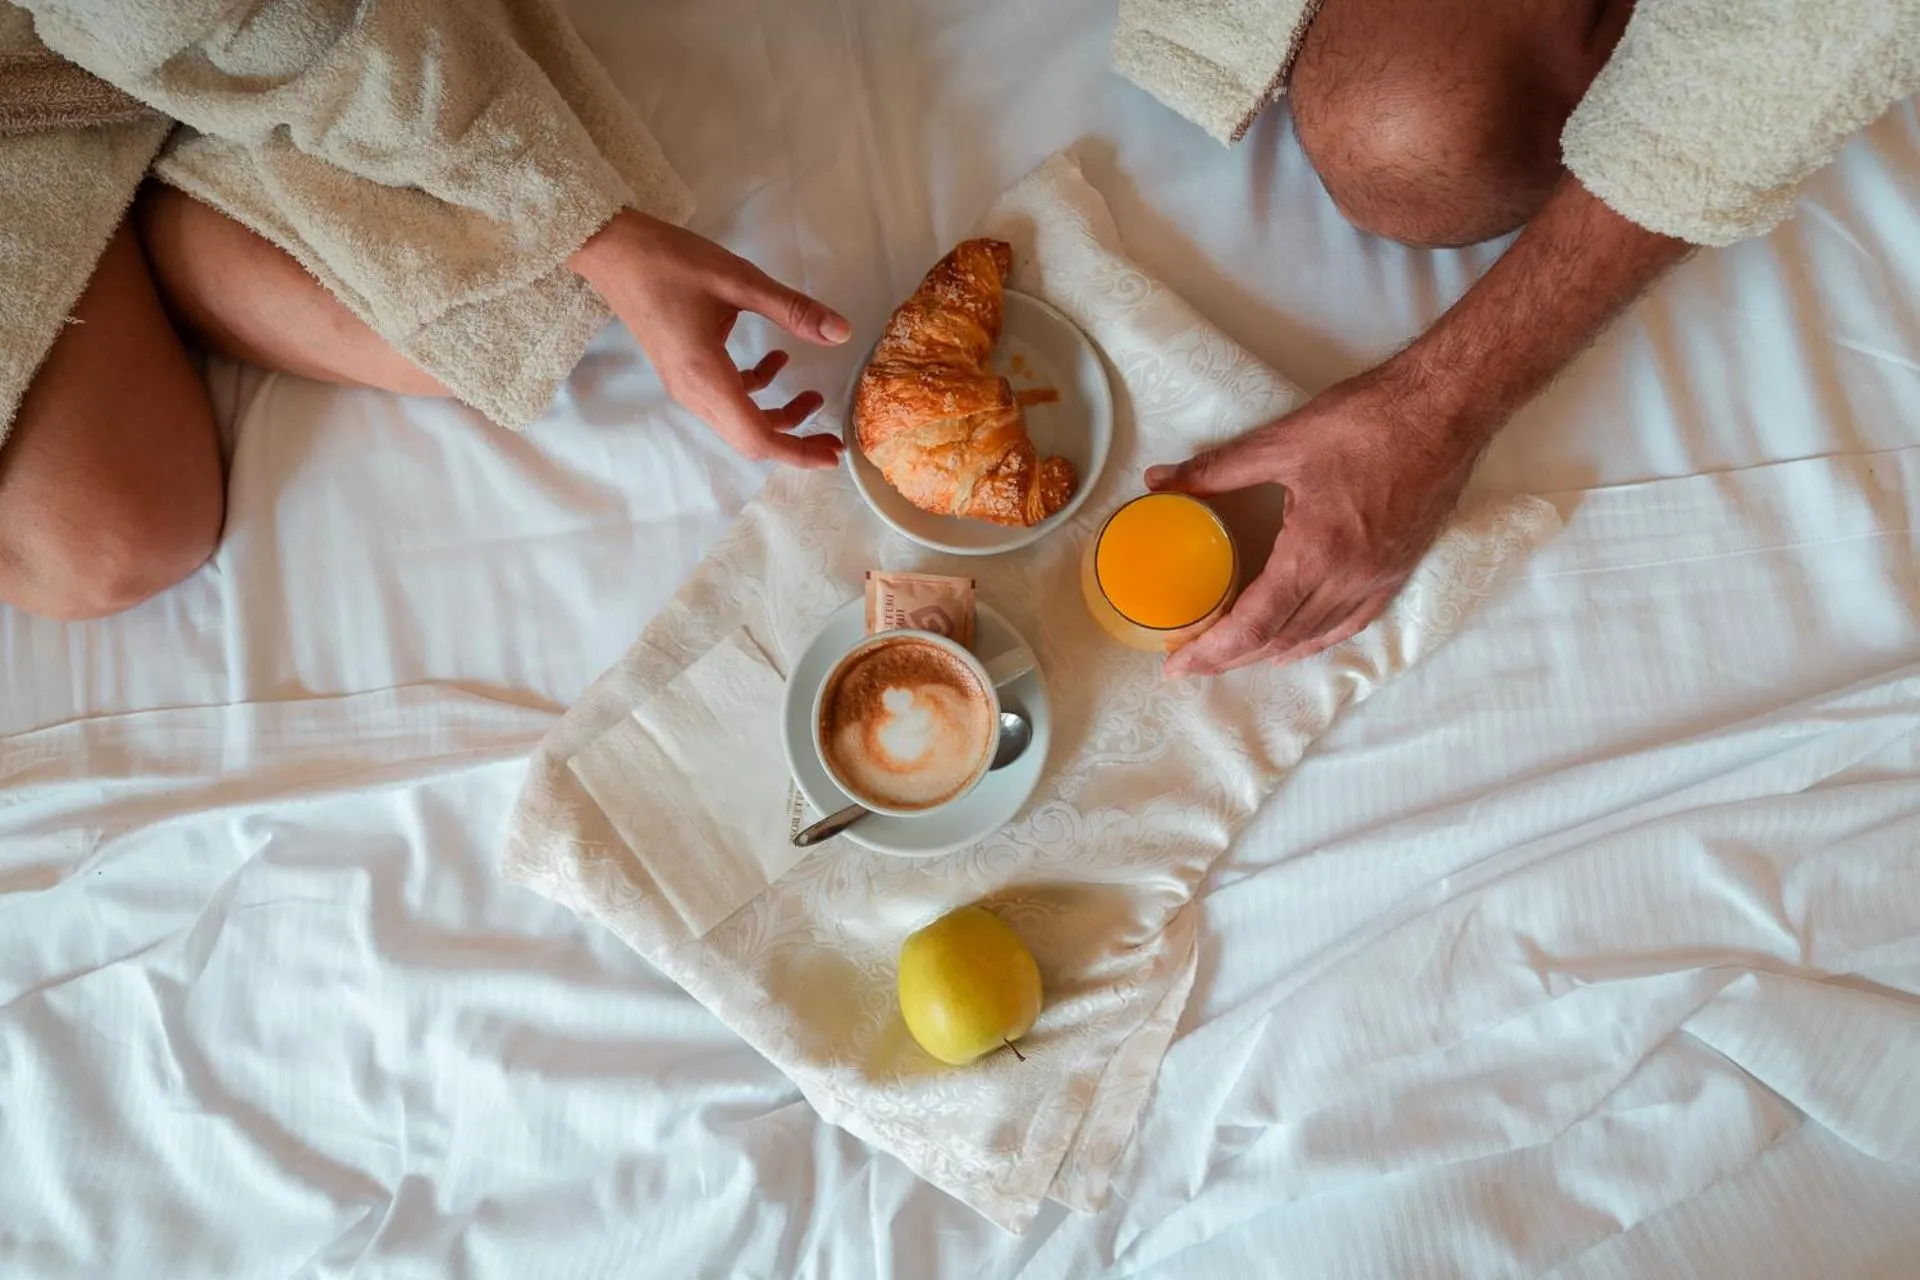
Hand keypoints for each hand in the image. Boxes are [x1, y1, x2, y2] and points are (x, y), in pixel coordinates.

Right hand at [570, 211, 851, 467]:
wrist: (610, 250)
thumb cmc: (669, 261)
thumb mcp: (738, 280)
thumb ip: (792, 309)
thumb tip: (841, 333)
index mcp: (705, 376)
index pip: (757, 436)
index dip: (798, 451)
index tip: (833, 454)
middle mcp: (693, 392)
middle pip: (749, 439)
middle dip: (795, 443)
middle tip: (833, 439)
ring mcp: (684, 385)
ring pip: (738, 422)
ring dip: (777, 416)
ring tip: (812, 395)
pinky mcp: (683, 372)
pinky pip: (725, 399)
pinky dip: (755, 391)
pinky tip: (775, 360)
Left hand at [1145, 360, 1491, 676]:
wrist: (1447, 410)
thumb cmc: (1369, 421)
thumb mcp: (1284, 442)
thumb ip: (1216, 470)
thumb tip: (1160, 481)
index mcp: (1316, 552)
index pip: (1255, 623)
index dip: (1214, 651)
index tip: (1178, 666)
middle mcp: (1349, 578)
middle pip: (1281, 639)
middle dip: (1233, 659)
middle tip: (1193, 664)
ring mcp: (1378, 579)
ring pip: (1316, 636)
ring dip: (1271, 653)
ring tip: (1234, 658)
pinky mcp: (1397, 570)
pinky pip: (1351, 622)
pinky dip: (1317, 639)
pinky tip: (1298, 642)